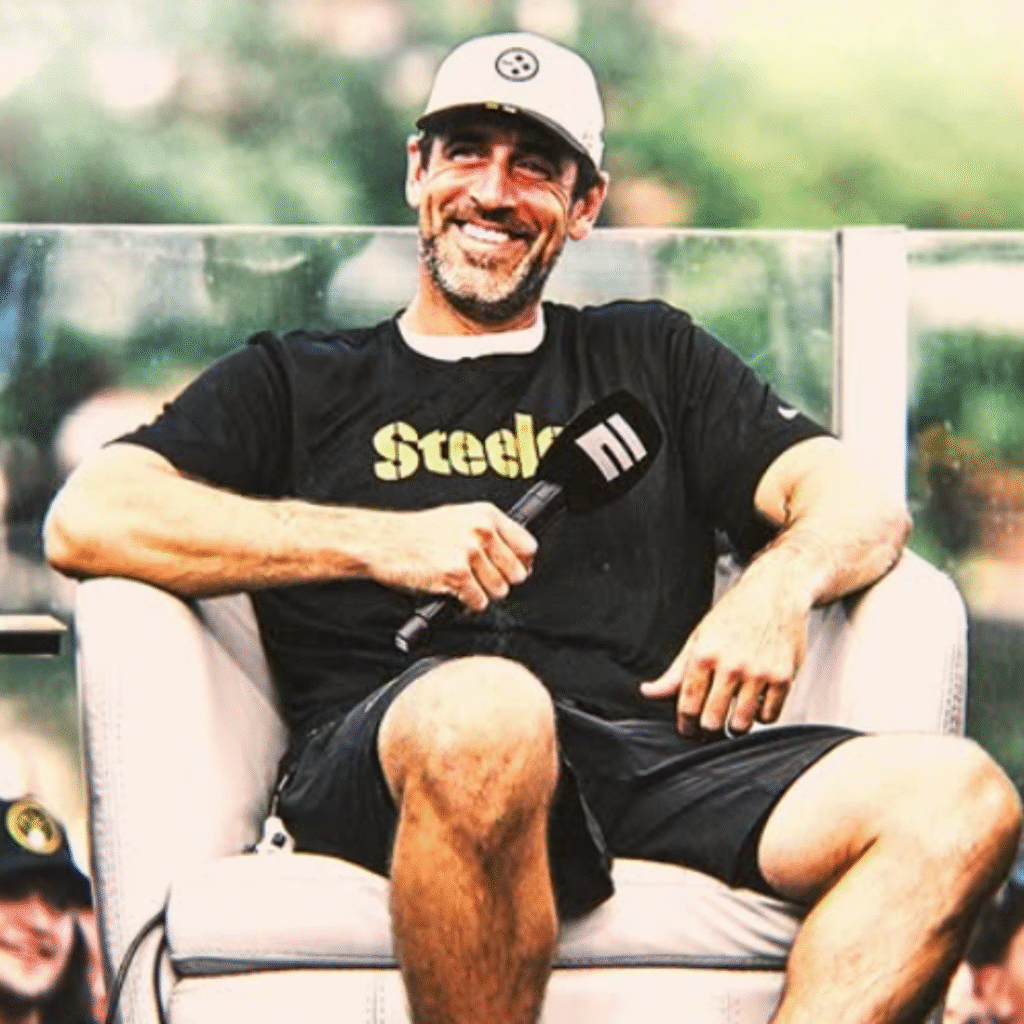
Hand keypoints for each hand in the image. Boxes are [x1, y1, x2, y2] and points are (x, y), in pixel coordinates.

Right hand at [366, 503, 537, 611]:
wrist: (384, 541)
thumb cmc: (417, 532)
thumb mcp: (459, 518)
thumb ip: (490, 532)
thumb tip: (519, 557)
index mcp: (486, 515)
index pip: (528, 546)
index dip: (522, 563)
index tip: (514, 569)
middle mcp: (481, 530)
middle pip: (517, 572)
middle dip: (501, 581)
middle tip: (481, 579)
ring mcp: (469, 552)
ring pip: (499, 590)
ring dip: (483, 593)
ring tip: (464, 583)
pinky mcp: (456, 574)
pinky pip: (478, 601)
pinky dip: (467, 603)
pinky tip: (454, 591)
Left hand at [640, 568, 809, 735]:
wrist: (774, 593)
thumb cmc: (733, 615)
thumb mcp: (699, 638)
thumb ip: (675, 672)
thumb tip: (648, 692)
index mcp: (704, 655)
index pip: (688, 705)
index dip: (685, 725)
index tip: (688, 730)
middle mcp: (731, 665)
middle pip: (713, 720)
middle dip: (708, 729)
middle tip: (710, 727)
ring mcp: (759, 672)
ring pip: (741, 724)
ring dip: (734, 727)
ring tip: (732, 719)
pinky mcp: (783, 677)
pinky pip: (769, 716)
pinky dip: (761, 716)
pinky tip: (755, 705)